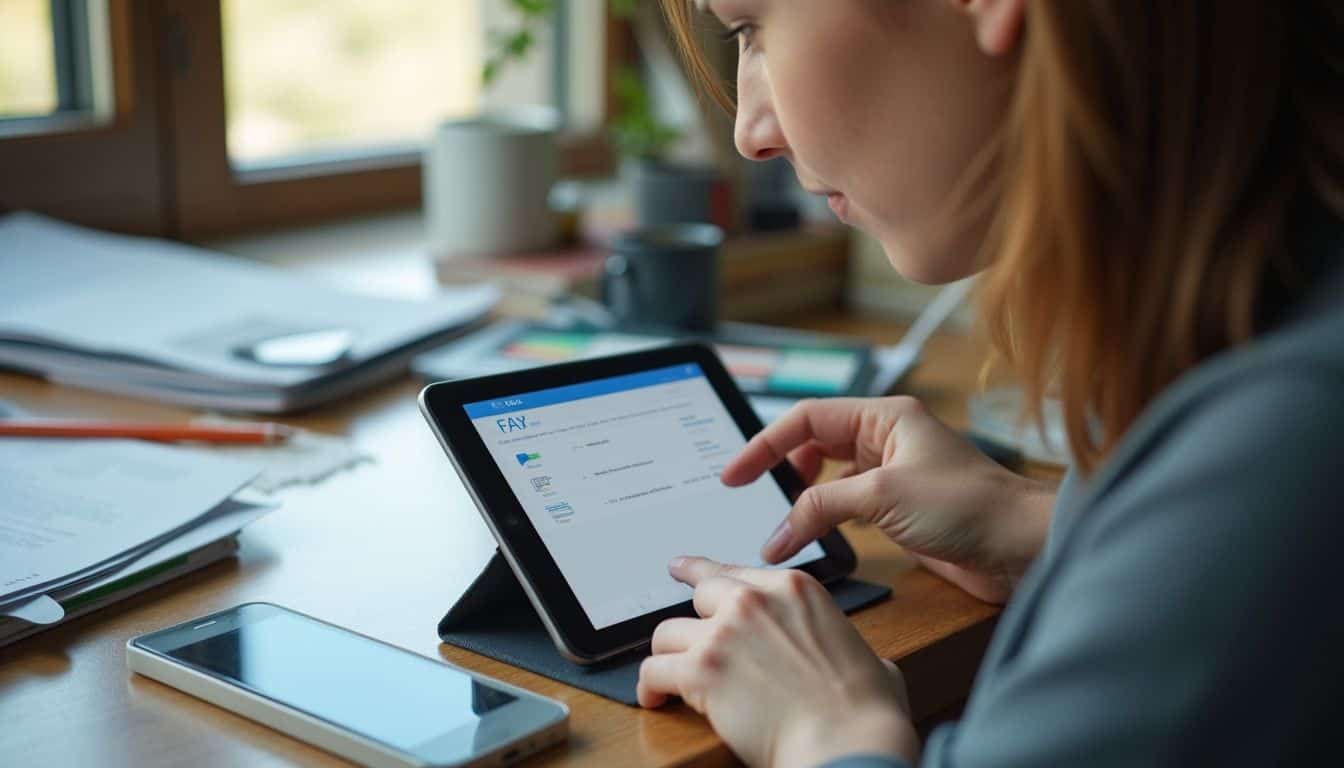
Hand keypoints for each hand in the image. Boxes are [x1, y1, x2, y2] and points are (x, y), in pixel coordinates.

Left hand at [638, 557, 917, 767]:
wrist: (849, 742)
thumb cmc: (865, 712)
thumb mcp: (869, 657)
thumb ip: (846, 648)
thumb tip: (864, 666)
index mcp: (794, 588)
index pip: (734, 572)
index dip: (703, 573)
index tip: (681, 569)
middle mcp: (754, 600)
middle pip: (699, 596)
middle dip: (693, 623)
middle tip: (678, 638)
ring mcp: (724, 632)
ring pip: (667, 632)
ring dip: (669, 656)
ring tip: (669, 680)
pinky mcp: (701, 669)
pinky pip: (653, 669)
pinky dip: (650, 687)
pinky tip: (655, 699)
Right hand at [722, 396, 1053, 602]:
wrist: (1022, 546)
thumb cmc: (970, 506)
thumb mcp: (884, 496)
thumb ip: (822, 506)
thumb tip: (778, 531)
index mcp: (884, 416)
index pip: (807, 419)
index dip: (764, 443)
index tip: (734, 473)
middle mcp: (885, 439)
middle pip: (813, 444)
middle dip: (780, 469)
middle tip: (751, 496)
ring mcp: (892, 475)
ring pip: (828, 478)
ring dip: (801, 499)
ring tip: (780, 523)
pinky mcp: (898, 509)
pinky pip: (845, 506)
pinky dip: (823, 520)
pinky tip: (811, 539)